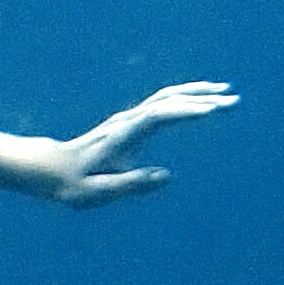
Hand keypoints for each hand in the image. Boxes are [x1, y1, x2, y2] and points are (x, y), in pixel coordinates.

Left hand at [45, 79, 239, 206]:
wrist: (50, 168)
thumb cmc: (72, 184)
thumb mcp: (97, 192)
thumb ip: (130, 185)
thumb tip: (166, 176)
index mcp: (122, 136)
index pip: (158, 116)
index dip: (185, 111)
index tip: (212, 111)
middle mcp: (126, 121)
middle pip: (167, 100)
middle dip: (201, 98)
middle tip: (233, 101)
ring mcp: (128, 119)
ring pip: (165, 97)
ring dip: (196, 92)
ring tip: (225, 93)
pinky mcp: (130, 122)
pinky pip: (162, 103)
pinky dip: (184, 98)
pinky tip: (200, 102)